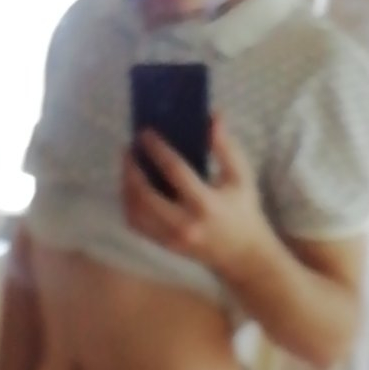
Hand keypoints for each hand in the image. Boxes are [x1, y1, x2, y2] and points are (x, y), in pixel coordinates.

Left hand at [122, 117, 272, 281]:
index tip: (145, 133)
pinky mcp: (164, 245)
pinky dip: (128, 205)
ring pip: (135, 212)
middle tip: (128, 149)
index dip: (157, 150)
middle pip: (145, 195)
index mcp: (205, 204)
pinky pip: (136, 225)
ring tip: (127, 165)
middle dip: (131, 170)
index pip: (175, 171)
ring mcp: (171, 238)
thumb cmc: (243, 210)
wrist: (241, 254)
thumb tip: (212, 115)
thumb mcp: (241, 176)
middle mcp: (184, 224)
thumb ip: (226, 147)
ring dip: (126, 187)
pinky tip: (130, 188)